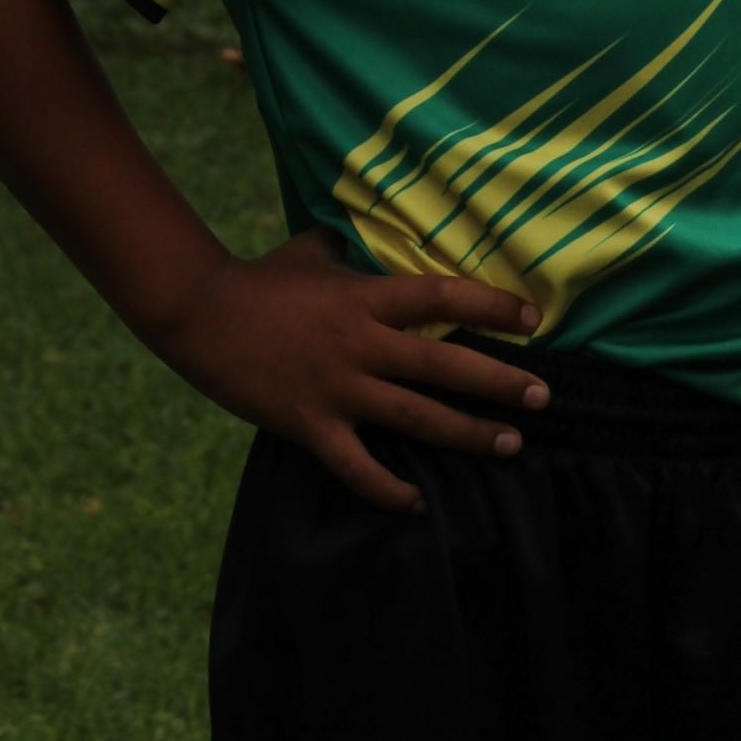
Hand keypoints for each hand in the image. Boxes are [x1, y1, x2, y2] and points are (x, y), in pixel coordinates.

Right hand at [153, 231, 548, 515]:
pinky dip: (389, 490)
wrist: (198, 316)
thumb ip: (348, 249)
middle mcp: (360, 344)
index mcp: (365, 298)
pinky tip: (418, 503)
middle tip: (542, 397)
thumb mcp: (309, 251)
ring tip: (510, 445)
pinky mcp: (309, 424)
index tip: (532, 319)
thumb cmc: (258, 280)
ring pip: (416, 417)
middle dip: (499, 383)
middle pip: (444, 365)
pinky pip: (357, 467)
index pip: (442, 297)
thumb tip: (365, 237)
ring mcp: (336, 388)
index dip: (491, 306)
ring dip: (468, 434)